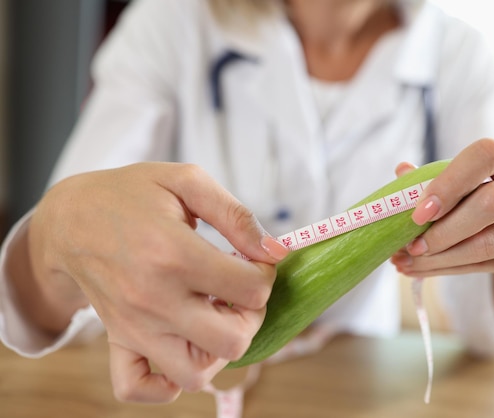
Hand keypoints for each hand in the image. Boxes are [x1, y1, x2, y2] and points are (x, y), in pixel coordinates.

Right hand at [27, 162, 288, 402]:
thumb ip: (236, 215)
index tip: (253, 260)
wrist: (70, 218)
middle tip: (240, 291)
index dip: (265, 273)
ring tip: (214, 314)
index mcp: (174, 254)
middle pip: (232, 341)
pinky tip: (183, 346)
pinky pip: (138, 388)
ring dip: (218, 349)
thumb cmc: (131, 194)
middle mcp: (153, 300)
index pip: (251, 290)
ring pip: (195, 374)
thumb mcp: (186, 181)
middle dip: (251, 316)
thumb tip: (275, 251)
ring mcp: (133, 328)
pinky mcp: (116, 341)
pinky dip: (166, 382)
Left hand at [390, 139, 493, 332]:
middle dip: (445, 228)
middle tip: (411, 244)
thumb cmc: (479, 199)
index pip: (487, 155)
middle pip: (492, 202)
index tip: (420, 211)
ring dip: (442, 255)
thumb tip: (402, 171)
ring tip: (408, 260)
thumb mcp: (460, 182)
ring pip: (489, 242)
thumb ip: (432, 177)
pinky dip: (445, 268)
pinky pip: (484, 265)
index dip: (450, 182)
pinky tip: (418, 269)